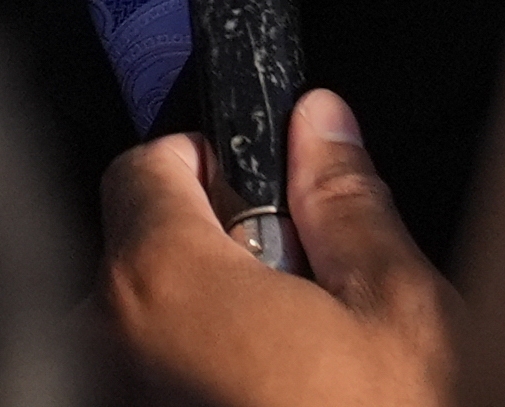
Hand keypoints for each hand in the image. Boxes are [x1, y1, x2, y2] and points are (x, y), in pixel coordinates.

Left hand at [100, 90, 461, 406]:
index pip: (143, 166)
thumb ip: (345, 204)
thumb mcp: (399, 317)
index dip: (207, 167)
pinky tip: (257, 402)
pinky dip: (183, 381)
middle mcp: (105, 336)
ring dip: (195, 332)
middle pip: (135, 249)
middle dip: (208, 257)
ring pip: (136, 327)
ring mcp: (106, 393)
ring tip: (286, 377)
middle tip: (294, 306)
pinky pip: (136, 380)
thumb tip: (320, 125)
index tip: (257, 196)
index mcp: (162, 277)